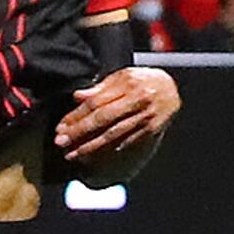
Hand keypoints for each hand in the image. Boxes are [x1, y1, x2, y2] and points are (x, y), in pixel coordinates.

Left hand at [55, 64, 179, 169]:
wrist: (171, 88)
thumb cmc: (143, 80)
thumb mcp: (122, 77)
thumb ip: (100, 88)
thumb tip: (78, 96)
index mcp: (127, 85)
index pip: (96, 102)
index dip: (77, 115)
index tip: (62, 126)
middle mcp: (136, 101)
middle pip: (102, 119)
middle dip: (79, 132)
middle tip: (61, 143)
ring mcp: (145, 117)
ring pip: (113, 134)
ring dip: (91, 146)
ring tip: (74, 154)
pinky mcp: (151, 130)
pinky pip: (128, 141)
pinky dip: (112, 149)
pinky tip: (98, 157)